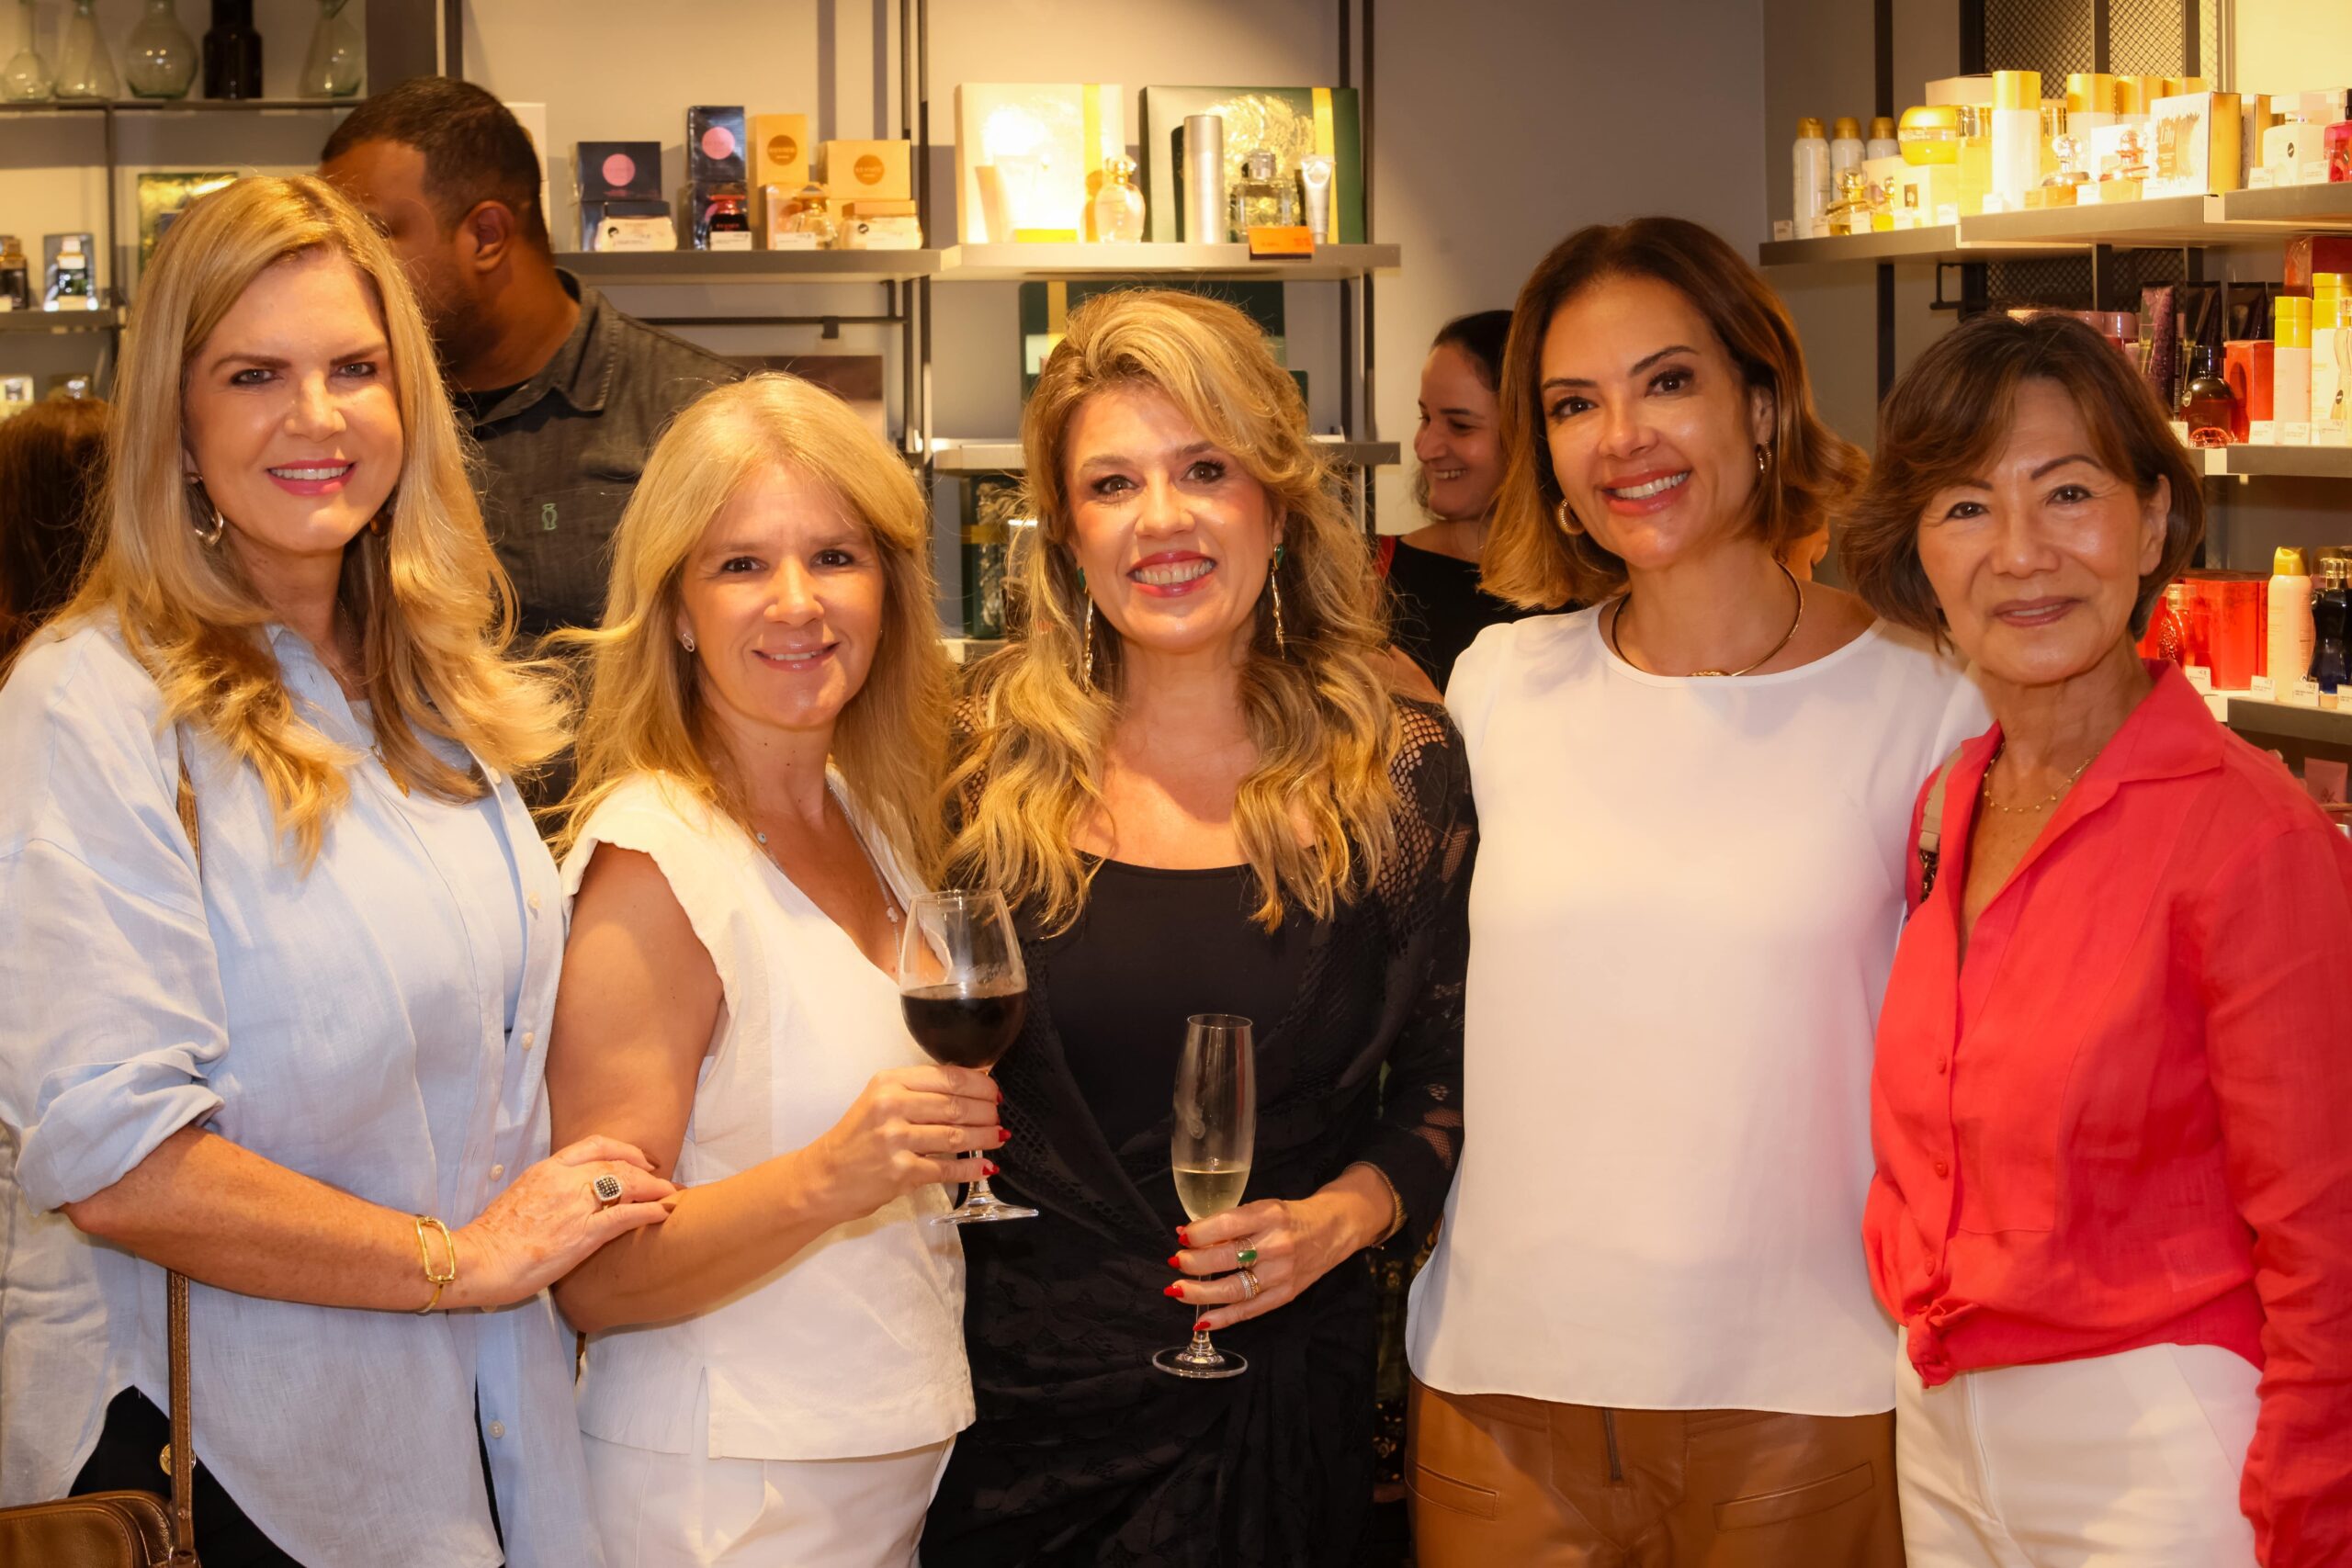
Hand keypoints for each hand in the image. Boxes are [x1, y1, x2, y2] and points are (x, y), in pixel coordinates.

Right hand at [445, 1136, 675, 1309]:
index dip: (623, 1150)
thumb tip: (565, 1197)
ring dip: (654, 1189)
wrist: (478, 1259)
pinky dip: (649, 1212)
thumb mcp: (520, 1198)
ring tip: (669, 1195)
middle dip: (644, 1172)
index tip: (639, 1159)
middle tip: (661, 1181)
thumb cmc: (493, 1238)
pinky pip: (625, 1216)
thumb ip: (546, 1191)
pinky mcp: (583, 1234)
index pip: (593, 1146)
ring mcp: (575, 1205)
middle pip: (616, 1165)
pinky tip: (662, 1214)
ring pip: (626, 1185)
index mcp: (546, 1170)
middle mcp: (564, 1180)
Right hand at [803, 1064, 1006, 1223]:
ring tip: (998, 1137)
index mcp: (889, 1082)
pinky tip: (986, 1166)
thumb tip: (972, 1085)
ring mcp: (896, 1140)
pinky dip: (971, 1168)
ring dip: (984, 1137)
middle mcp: (891, 1106)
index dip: (979, 1084)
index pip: (947, 1077)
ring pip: (955, 1136)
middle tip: (999, 1116)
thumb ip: (919, 1092)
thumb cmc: (856, 1138)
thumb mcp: (880, 1101)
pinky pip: (947, 1168)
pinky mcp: (901, 1171)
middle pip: (955, 1105)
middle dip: (986, 1111)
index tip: (994, 1091)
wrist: (824, 1178)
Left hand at [1165, 1184, 1383, 1331]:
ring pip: (1233, 1289)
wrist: (1334, 1230)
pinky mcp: (1285, 1296)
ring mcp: (1281, 1274)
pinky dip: (1223, 1318)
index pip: (1227, 1225)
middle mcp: (1276, 1245)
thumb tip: (1187, 1235)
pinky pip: (1249, 1311)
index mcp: (1269, 1216)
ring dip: (1200, 1293)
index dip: (1199, 1233)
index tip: (1182, 1238)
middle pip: (1226, 1259)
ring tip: (1177, 1290)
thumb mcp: (1263, 1208)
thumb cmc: (1291, 1217)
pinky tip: (1202, 1320)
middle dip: (1193, 1263)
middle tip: (1175, 1263)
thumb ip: (1229, 1222)